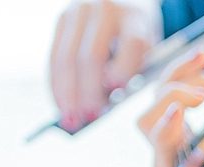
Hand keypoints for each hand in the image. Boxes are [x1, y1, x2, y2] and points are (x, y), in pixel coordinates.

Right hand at [49, 0, 160, 127]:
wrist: (126, 1)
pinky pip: (54, 55)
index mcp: (135, 17)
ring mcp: (78, 12)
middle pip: (91, 56)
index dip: (123, 69)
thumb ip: (134, 70)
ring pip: (66, 57)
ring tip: (70, 118)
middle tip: (88, 118)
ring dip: (66, 92)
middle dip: (87, 92)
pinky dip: (56, 84)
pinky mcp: (61, 19)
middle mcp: (104, 10)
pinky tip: (60, 103)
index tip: (115, 91)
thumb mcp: (149, 47)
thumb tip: (107, 103)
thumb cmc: (140, 33)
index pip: (131, 43)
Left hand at [137, 51, 203, 166]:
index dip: (164, 132)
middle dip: (172, 97)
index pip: (161, 153)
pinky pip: (173, 91)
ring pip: (158, 98)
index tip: (181, 112)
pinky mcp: (181, 122)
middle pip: (150, 119)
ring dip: (179, 75)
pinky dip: (187, 73)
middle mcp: (172, 157)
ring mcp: (174, 137)